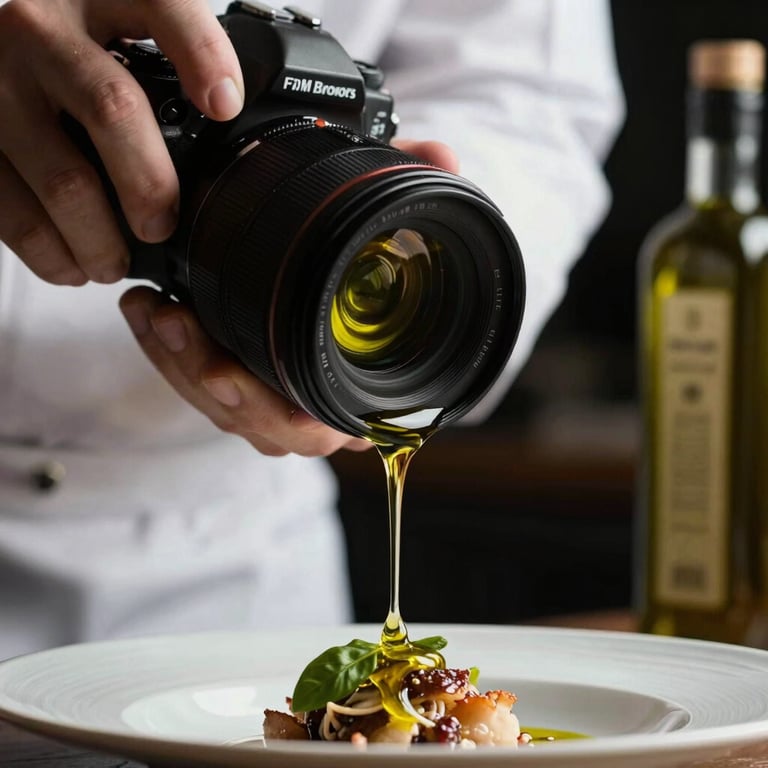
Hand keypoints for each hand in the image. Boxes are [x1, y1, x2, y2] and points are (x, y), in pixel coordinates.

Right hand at [0, 0, 242, 284]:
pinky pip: (10, 209)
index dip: (202, 54)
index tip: (226, 106)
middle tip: (161, 225)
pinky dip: (49, 251)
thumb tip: (229, 124)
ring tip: (114, 263)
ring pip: (64, 178)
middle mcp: (42, 28)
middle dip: (149, 185)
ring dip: (99, 239)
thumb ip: (169, 65)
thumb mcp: (118, 34)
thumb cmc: (70, 58)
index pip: (162, 4)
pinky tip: (72, 263)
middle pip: (113, 109)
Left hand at [120, 139, 458, 457]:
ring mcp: (275, 405)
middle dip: (214, 382)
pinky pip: (196, 388)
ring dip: (179, 362)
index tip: (236, 377)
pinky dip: (168, 353)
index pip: (324, 427)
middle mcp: (318, 412)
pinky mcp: (237, 387)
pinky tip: (147, 311)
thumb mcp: (391, 221)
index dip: (287, 418)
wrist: (350, 286)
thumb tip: (441, 157)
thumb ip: (416, 187)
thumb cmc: (376, 269)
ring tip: (151, 308)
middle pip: (261, 428)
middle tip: (177, 325)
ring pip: (220, 410)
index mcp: (361, 393)